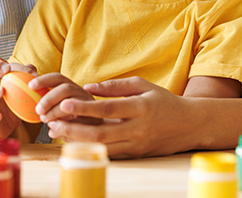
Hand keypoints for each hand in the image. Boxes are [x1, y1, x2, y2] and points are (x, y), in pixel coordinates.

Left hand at [31, 73, 99, 127]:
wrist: (100, 132)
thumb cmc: (72, 120)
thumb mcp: (59, 109)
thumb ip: (48, 104)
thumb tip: (37, 106)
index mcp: (72, 88)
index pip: (58, 78)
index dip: (44, 80)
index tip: (30, 86)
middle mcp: (83, 94)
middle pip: (66, 88)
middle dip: (49, 98)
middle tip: (39, 110)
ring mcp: (91, 107)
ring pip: (73, 104)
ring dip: (56, 112)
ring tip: (47, 122)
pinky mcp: (96, 121)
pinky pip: (80, 122)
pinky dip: (66, 128)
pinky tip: (56, 133)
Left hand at [44, 77, 191, 158]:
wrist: (189, 125)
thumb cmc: (163, 101)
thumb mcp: (143, 86)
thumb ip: (115, 87)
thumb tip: (88, 87)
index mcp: (141, 108)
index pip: (108, 110)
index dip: (85, 108)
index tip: (64, 103)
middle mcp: (138, 129)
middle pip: (101, 134)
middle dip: (74, 129)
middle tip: (53, 122)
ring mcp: (137, 145)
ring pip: (102, 148)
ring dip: (78, 142)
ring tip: (58, 133)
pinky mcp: (135, 155)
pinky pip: (109, 154)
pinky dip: (90, 149)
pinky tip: (74, 143)